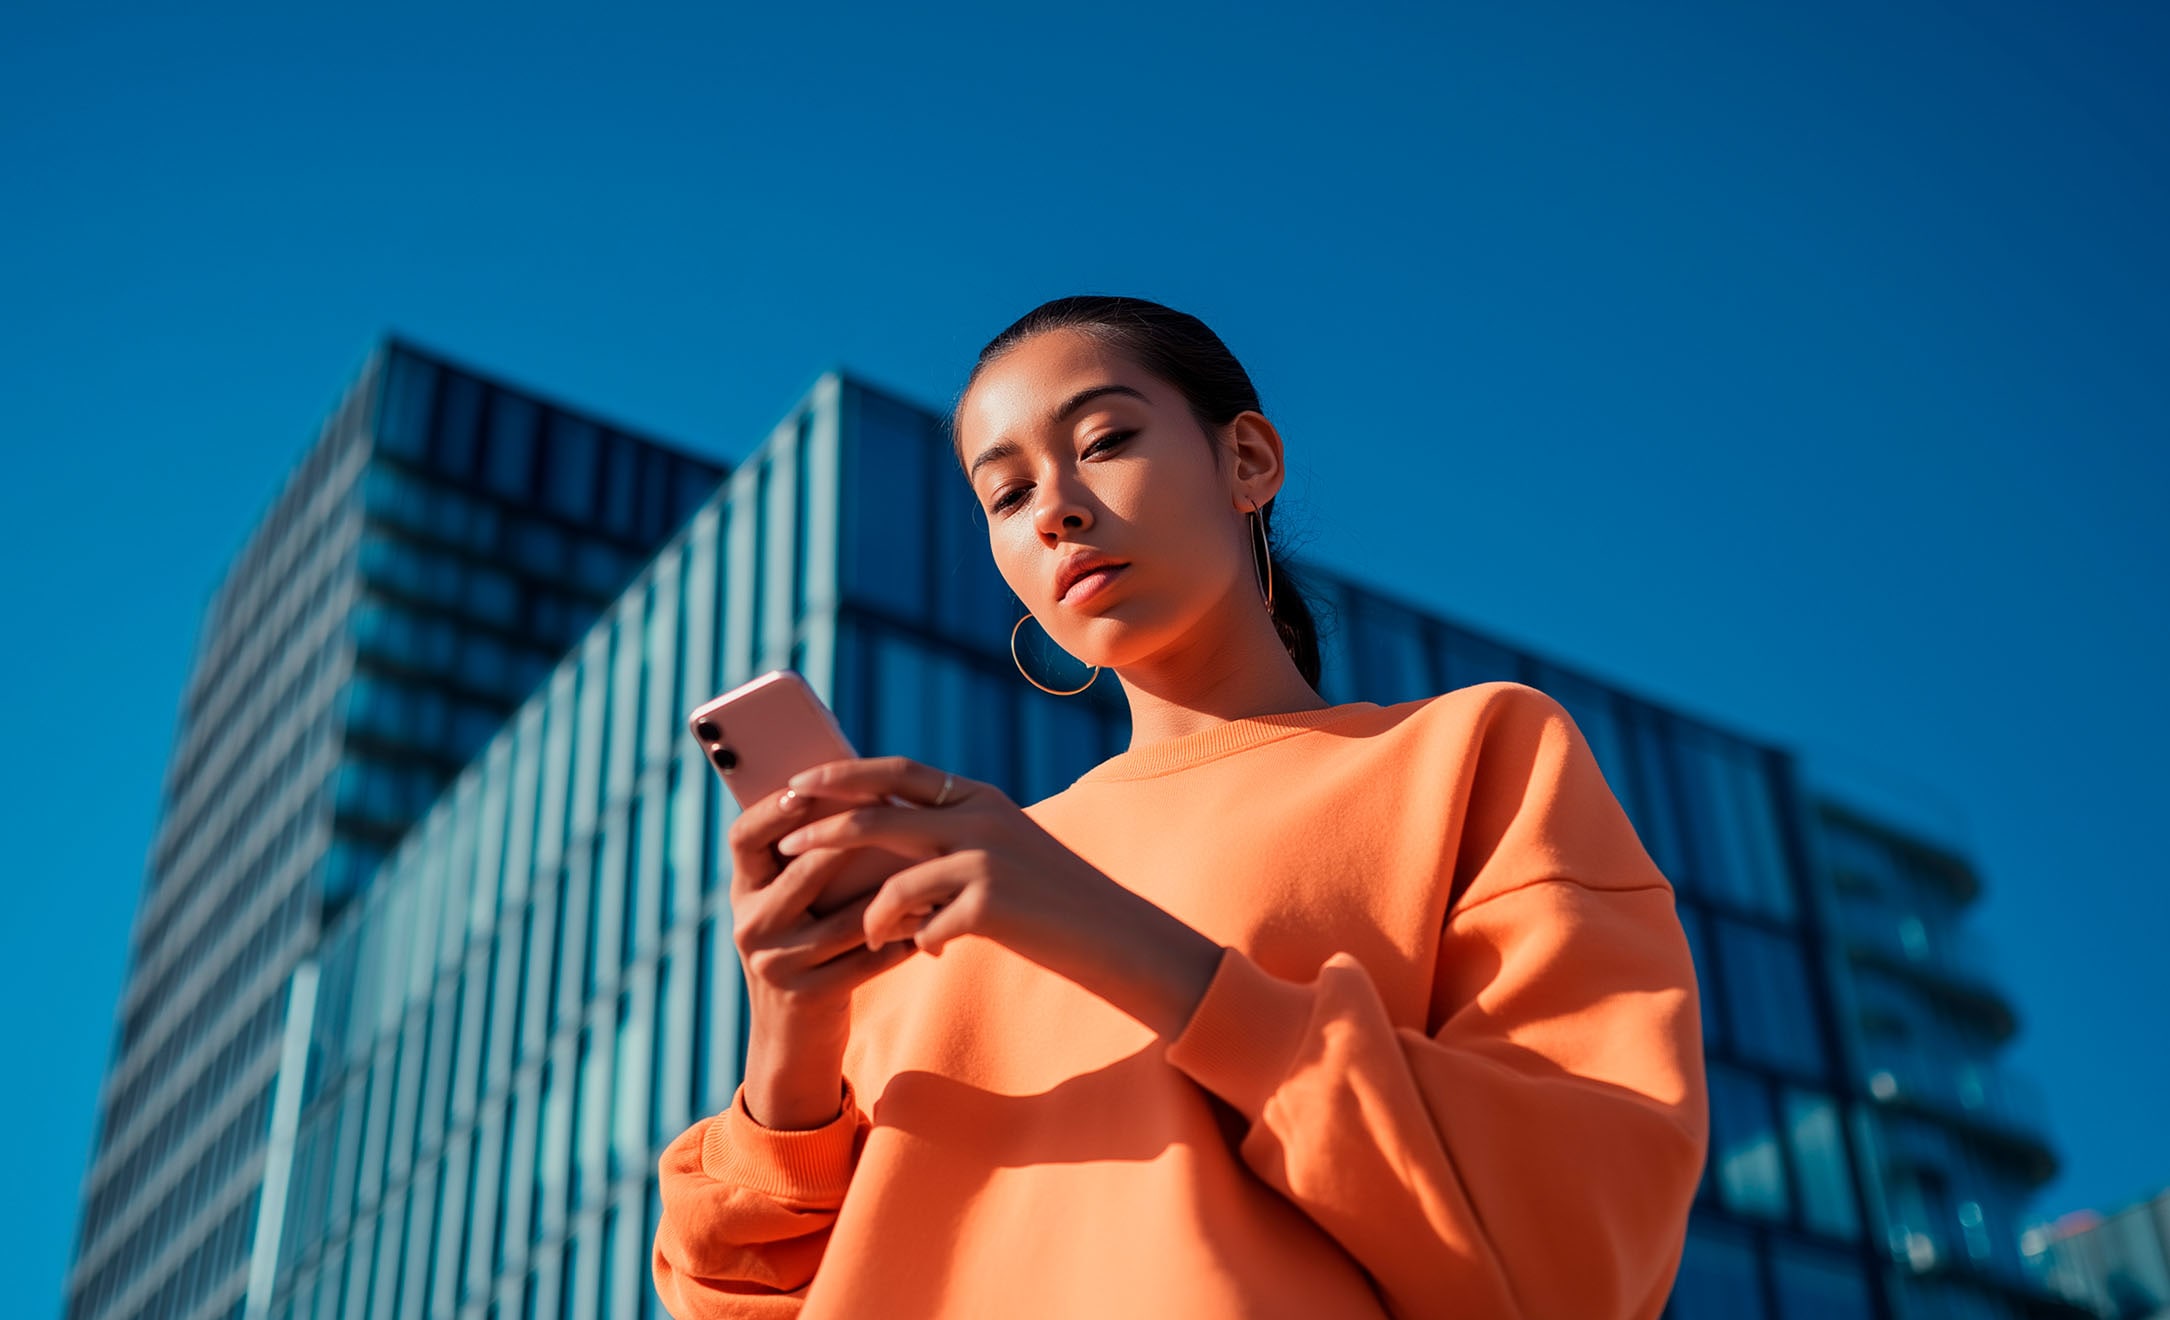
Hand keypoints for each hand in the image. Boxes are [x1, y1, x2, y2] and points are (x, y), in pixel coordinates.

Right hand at [726, 783, 924, 1019]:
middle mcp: (751, 926)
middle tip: (896, 812)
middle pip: (803, 872)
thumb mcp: (788, 906)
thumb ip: (805, 860)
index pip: (743, 837)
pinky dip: (904, 938)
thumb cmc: (803, 949)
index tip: (807, 784)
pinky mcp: (810, 996)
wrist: (792, 1038)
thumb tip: (856, 789)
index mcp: (744, 892)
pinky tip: (934, 921)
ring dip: (895, 893)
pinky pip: (868, 959)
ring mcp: (777, 965)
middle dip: (852, 842)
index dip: (772, 809)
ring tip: (933, 868)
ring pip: (847, 918)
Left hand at [776, 757, 1227, 1037]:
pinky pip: (922, 923)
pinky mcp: (991, 902)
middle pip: (881, 811)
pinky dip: (918, 942)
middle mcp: (980, 815)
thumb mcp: (1004, 855)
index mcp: (980, 796)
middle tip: (785, 836)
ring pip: (895, 877)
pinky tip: (934, 952)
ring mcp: (986, 857)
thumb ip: (951, 844)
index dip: (845, 775)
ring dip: (871, 911)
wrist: (1117, 937)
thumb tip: (885, 854)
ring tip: (863, 934)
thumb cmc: (1054, 903)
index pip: (898, 772)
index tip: (799, 783)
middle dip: (826, 822)